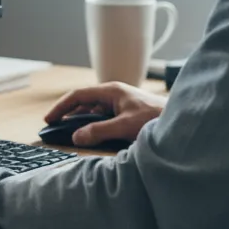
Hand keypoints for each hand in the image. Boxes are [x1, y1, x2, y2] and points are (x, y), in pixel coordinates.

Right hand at [45, 82, 166, 146]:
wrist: (179, 122)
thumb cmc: (155, 119)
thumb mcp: (124, 126)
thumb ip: (99, 131)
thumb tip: (76, 137)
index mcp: (111, 91)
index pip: (78, 95)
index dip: (61, 107)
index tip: (49, 119)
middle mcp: (114, 95)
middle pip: (84, 103)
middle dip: (68, 114)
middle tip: (54, 127)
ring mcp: (120, 104)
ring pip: (93, 111)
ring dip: (81, 121)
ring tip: (68, 132)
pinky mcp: (126, 114)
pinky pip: (103, 118)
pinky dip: (93, 126)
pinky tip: (90, 136)